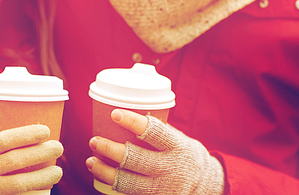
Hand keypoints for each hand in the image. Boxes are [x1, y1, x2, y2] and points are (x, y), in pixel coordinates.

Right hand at [0, 124, 62, 194]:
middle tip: (59, 147)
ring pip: (18, 182)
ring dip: (41, 176)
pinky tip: (46, 189)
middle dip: (40, 153)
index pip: (4, 140)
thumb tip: (24, 131)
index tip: (46, 131)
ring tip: (58, 171)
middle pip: (14, 160)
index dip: (26, 135)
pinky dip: (33, 194)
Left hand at [86, 109, 224, 194]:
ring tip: (91, 161)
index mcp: (177, 146)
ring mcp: (163, 188)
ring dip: (105, 171)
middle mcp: (171, 168)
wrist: (207, 185)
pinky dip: (113, 187)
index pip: (154, 132)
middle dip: (110, 149)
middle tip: (94, 140)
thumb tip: (125, 112)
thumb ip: (157, 131)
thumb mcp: (179, 139)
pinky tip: (101, 178)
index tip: (114, 114)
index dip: (133, 122)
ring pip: (128, 182)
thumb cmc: (185, 155)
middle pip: (136, 159)